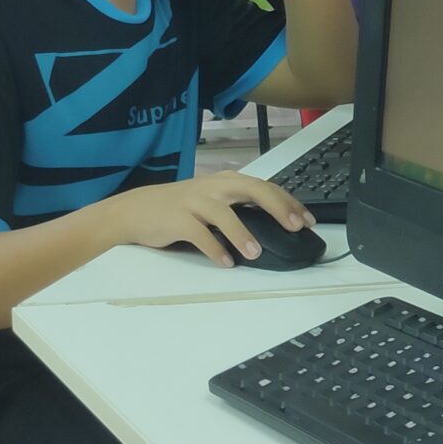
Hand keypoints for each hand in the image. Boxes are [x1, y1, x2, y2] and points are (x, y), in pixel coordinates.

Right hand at [93, 173, 311, 267]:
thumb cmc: (180, 207)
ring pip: (223, 213)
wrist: (135, 209)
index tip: (307, 220)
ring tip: (256, 252)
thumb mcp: (213, 199)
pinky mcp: (177, 219)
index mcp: (226, 181)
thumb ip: (240, 205)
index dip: (288, 202)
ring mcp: (194, 202)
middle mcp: (213, 187)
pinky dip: (214, 249)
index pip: (264, 186)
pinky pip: (199, 234)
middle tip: (295, 227)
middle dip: (277, 207)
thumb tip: (275, 223)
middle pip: (252, 190)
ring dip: (242, 233)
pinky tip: (226, 262)